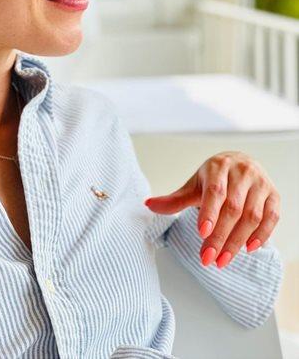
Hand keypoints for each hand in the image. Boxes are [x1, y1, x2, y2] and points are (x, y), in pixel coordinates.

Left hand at [143, 151, 280, 268]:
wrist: (240, 163)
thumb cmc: (215, 177)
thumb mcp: (193, 186)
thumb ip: (174, 199)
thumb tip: (148, 205)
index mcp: (218, 167)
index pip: (215, 191)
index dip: (209, 212)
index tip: (202, 233)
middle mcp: (242, 172)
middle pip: (233, 208)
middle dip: (220, 236)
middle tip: (209, 259)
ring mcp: (260, 183)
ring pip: (252, 215)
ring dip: (238, 241)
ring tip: (223, 260)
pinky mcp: (274, 194)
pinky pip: (272, 217)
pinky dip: (262, 234)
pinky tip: (248, 249)